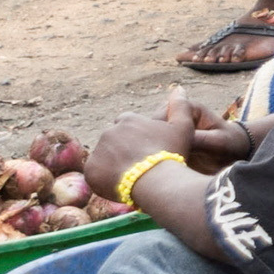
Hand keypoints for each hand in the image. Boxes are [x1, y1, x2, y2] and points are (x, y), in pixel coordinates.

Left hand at [76, 99, 226, 195]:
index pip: (127, 125)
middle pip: (114, 141)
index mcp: (128, 120)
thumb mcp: (183, 127)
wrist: (157, 181)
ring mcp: (98, 150)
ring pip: (104, 157)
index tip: (146, 149)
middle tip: (139, 165)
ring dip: (113, 164)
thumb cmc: (171, 153)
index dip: (136, 137)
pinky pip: (95, 173)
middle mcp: (109, 131)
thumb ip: (180, 106)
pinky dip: (104, 178)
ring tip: (131, 178)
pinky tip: (120, 185)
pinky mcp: (91, 170)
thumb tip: (178, 88)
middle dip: (123, 150)